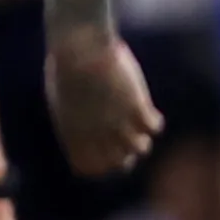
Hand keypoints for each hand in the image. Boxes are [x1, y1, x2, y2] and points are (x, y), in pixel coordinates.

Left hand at [45, 28, 161, 175]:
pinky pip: (155, 126)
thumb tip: (88, 126)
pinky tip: (146, 106)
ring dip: (141, 137)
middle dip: (125, 155)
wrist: (81, 50)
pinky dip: (154, 120)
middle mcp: (97, 134)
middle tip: (126, 137)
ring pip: (141, 148)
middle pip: (119, 163)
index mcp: (74, 135)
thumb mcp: (64, 99)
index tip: (104, 151)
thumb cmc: (67, 67)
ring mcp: (119, 122)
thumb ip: (76, 119)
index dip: (100, 163)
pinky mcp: (138, 107)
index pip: (90, 169)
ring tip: (136, 120)